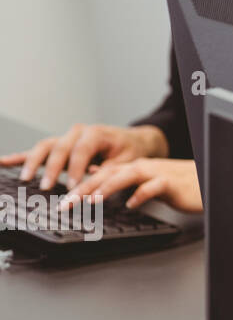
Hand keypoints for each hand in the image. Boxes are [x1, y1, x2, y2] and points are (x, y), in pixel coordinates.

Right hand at [0, 123, 167, 188]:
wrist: (131, 140)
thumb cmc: (129, 150)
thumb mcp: (125, 162)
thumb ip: (108, 172)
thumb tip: (93, 184)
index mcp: (96, 133)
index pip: (81, 150)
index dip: (76, 169)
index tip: (73, 186)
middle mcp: (78, 132)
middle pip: (59, 148)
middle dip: (52, 169)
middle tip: (47, 187)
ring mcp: (66, 137)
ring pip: (45, 146)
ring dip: (33, 162)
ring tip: (26, 179)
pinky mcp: (59, 146)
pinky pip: (37, 150)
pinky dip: (20, 156)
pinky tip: (4, 162)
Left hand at [60, 158, 201, 213]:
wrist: (207, 181)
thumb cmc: (178, 184)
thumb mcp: (147, 181)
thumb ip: (123, 179)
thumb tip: (97, 178)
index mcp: (135, 167)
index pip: (102, 173)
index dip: (81, 186)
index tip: (64, 201)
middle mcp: (143, 167)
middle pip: (109, 173)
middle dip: (85, 188)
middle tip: (67, 204)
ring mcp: (157, 173)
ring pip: (127, 175)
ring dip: (107, 187)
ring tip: (91, 201)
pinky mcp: (171, 183)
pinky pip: (153, 187)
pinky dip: (141, 194)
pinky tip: (131, 204)